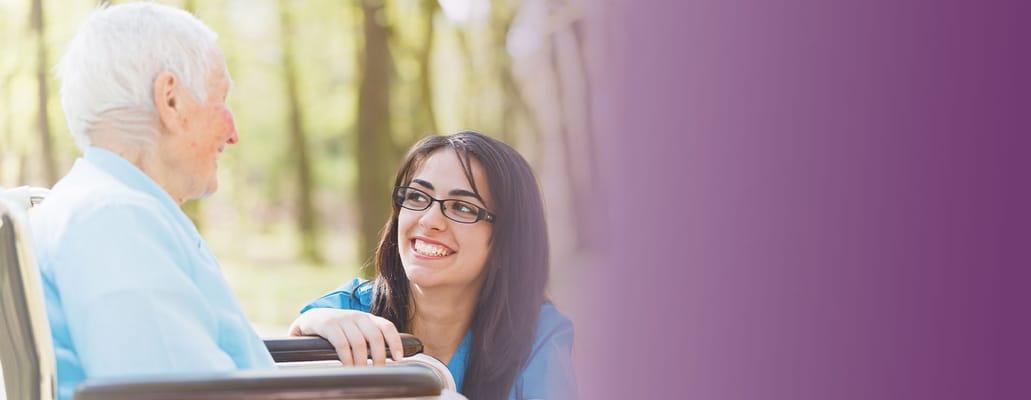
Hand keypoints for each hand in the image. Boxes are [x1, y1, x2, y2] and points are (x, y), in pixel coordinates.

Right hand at [288, 308, 403, 366]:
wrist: (312, 319)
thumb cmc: (338, 329)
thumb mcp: (356, 330)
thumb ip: (369, 340)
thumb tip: (384, 361)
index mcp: (368, 318)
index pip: (387, 327)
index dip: (395, 342)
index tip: (398, 358)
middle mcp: (358, 316)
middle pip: (375, 337)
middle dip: (379, 357)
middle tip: (378, 371)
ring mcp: (343, 319)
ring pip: (359, 343)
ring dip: (362, 362)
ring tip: (362, 373)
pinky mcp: (329, 325)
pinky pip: (342, 344)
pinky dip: (347, 359)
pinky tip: (348, 367)